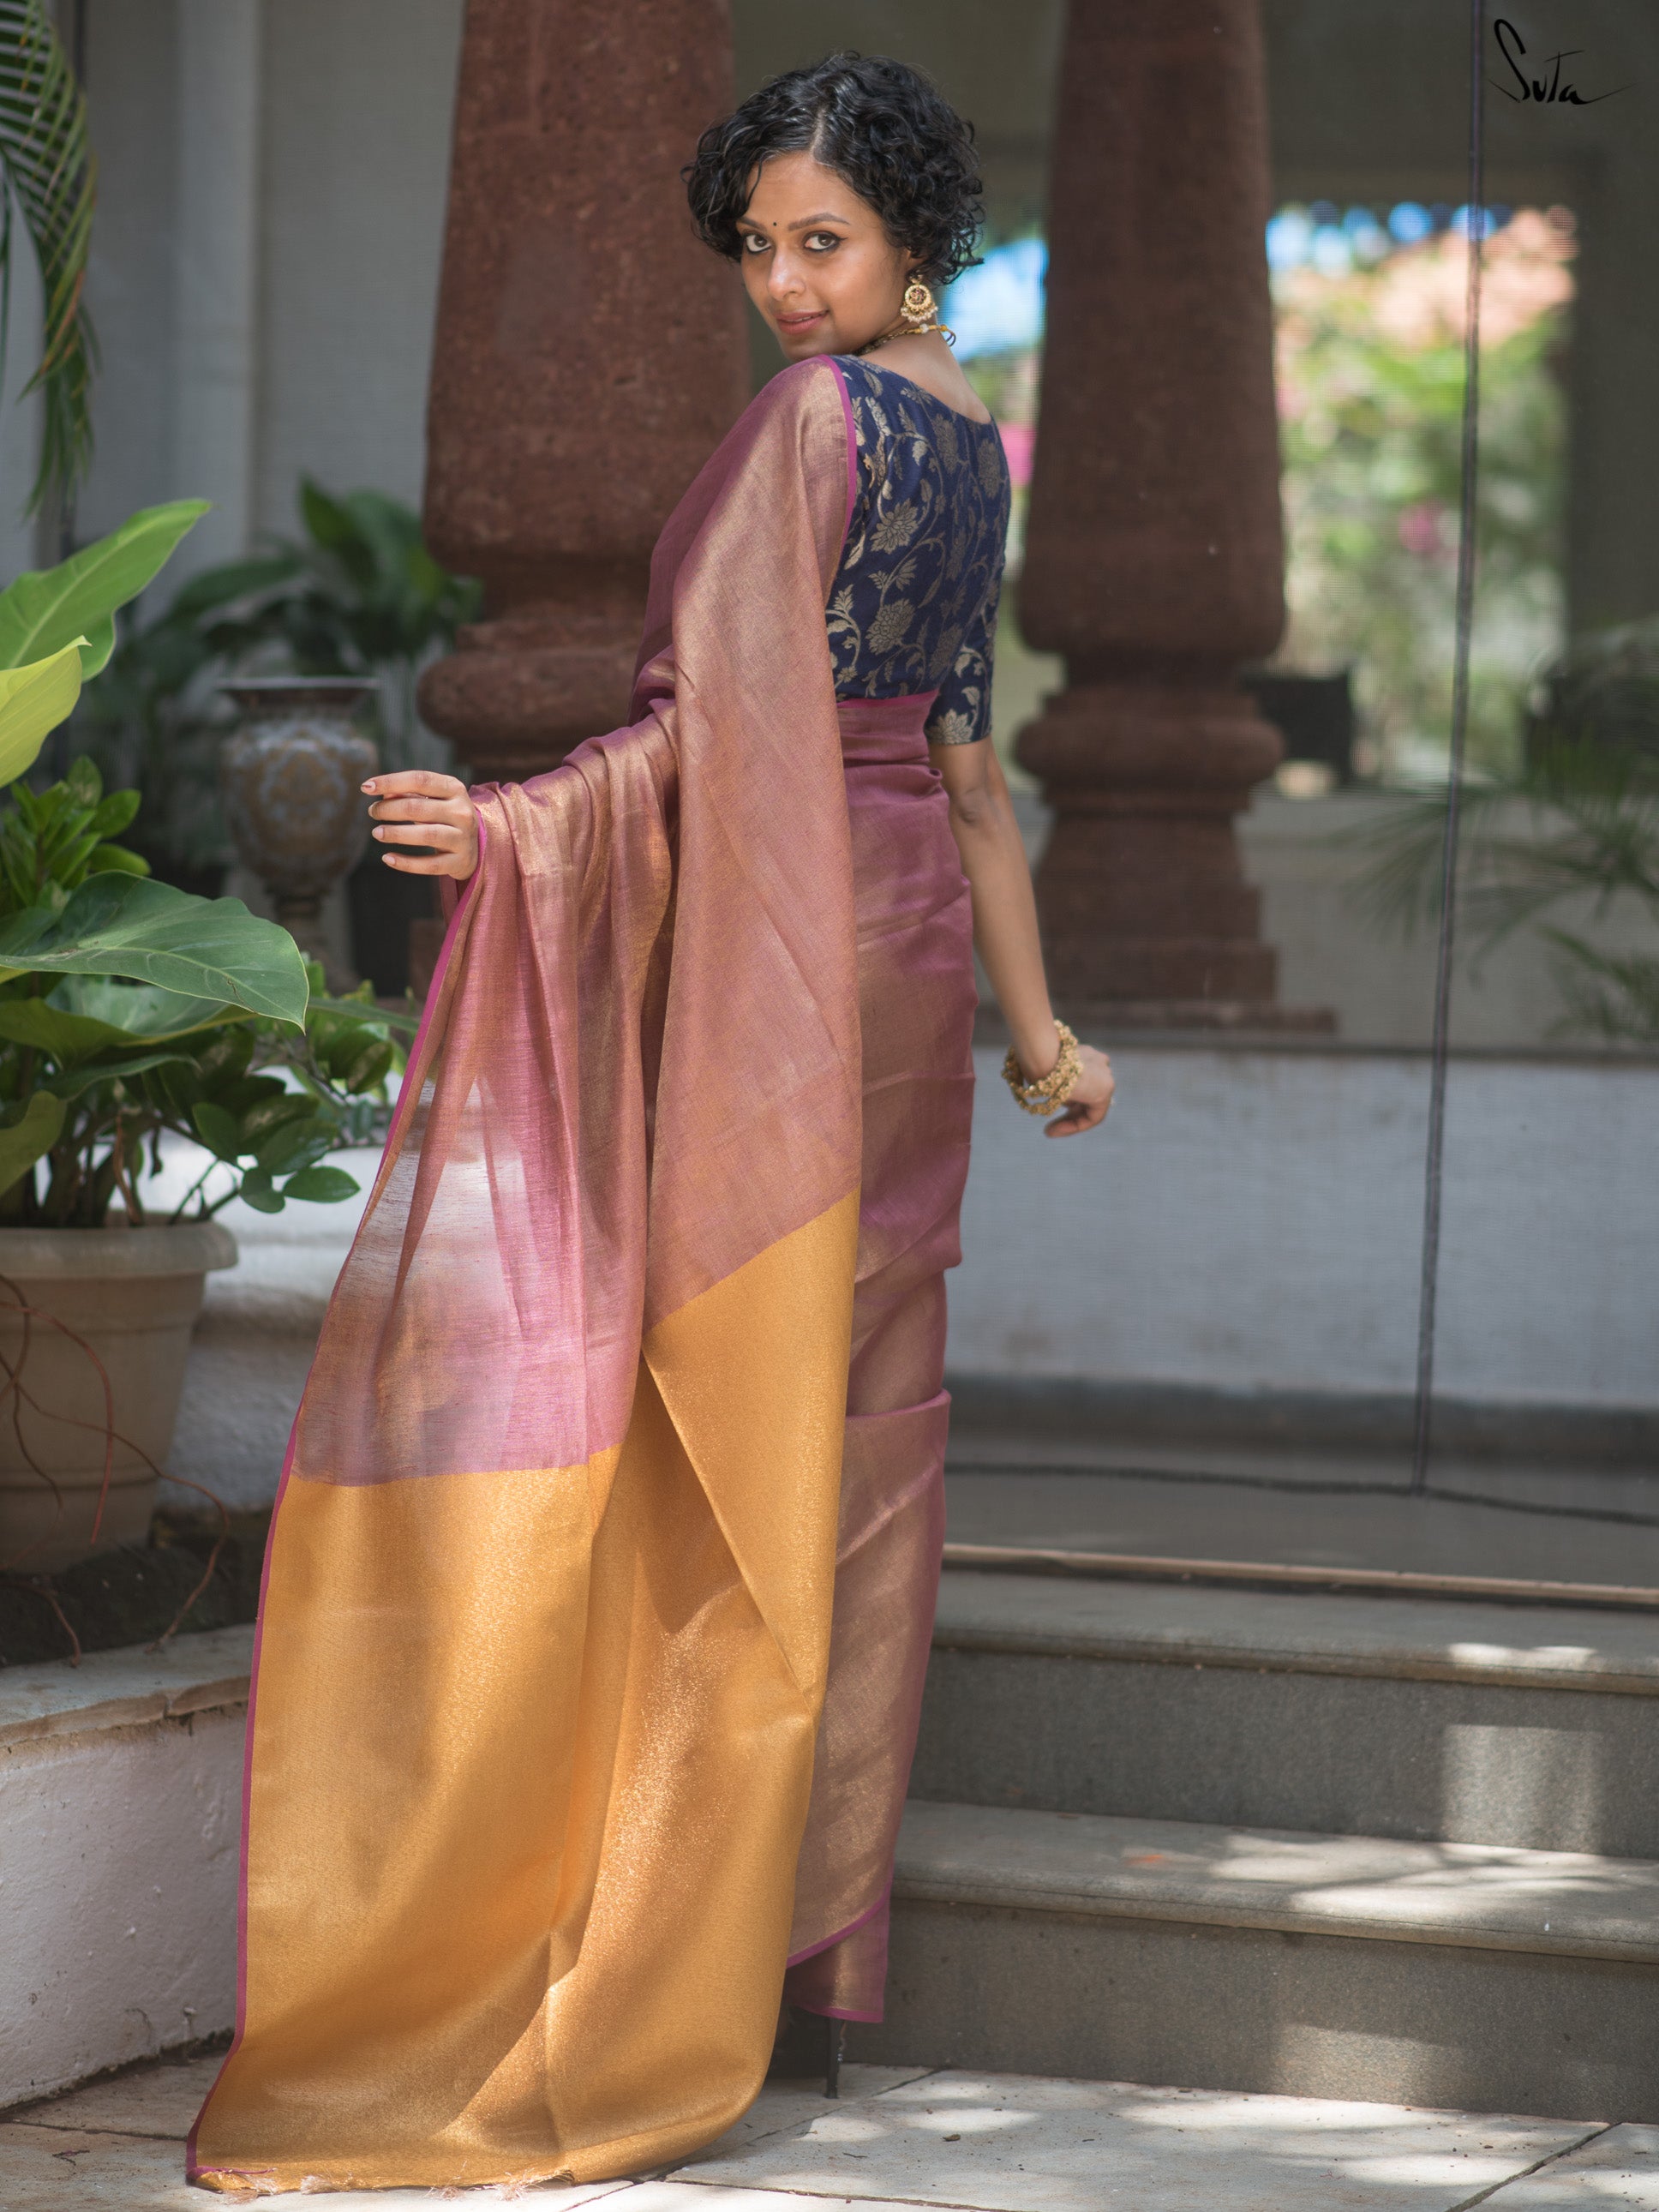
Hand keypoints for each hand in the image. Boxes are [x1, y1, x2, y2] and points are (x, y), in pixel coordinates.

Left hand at [363, 770, 477, 879]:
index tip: (366, 788)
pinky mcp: (460, 861)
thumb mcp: (432, 799)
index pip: (420, 780)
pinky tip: (387, 858)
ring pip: (425, 835)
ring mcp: (463, 838)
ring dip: (396, 834)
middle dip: (388, 809)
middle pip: (418, 808)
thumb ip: (408, 794)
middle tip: (373, 812)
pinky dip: (406, 863)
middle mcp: (462, 812)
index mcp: (455, 789)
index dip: (390, 782)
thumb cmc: (445, 816)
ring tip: (377, 833)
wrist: (476, 845)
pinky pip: (430, 864)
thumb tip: (382, 794)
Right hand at [1046, 1043, 1113, 1138]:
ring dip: (1070, 1123)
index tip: (1044, 1107)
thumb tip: (1048, 1094)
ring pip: (1090, 1107)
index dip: (1064, 1099)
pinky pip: (1094, 1116)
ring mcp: (1105, 1074)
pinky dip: (1076, 1126)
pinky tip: (1055, 1129)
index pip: (1081, 1080)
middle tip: (1049, 1128)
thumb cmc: (1033, 1059)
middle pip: (1087, 1096)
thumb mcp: (1041, 1072)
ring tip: (1049, 1131)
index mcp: (1083, 1053)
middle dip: (1068, 1114)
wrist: (1041, 1052)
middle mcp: (1097, 1061)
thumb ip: (1051, 1082)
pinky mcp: (1106, 1088)